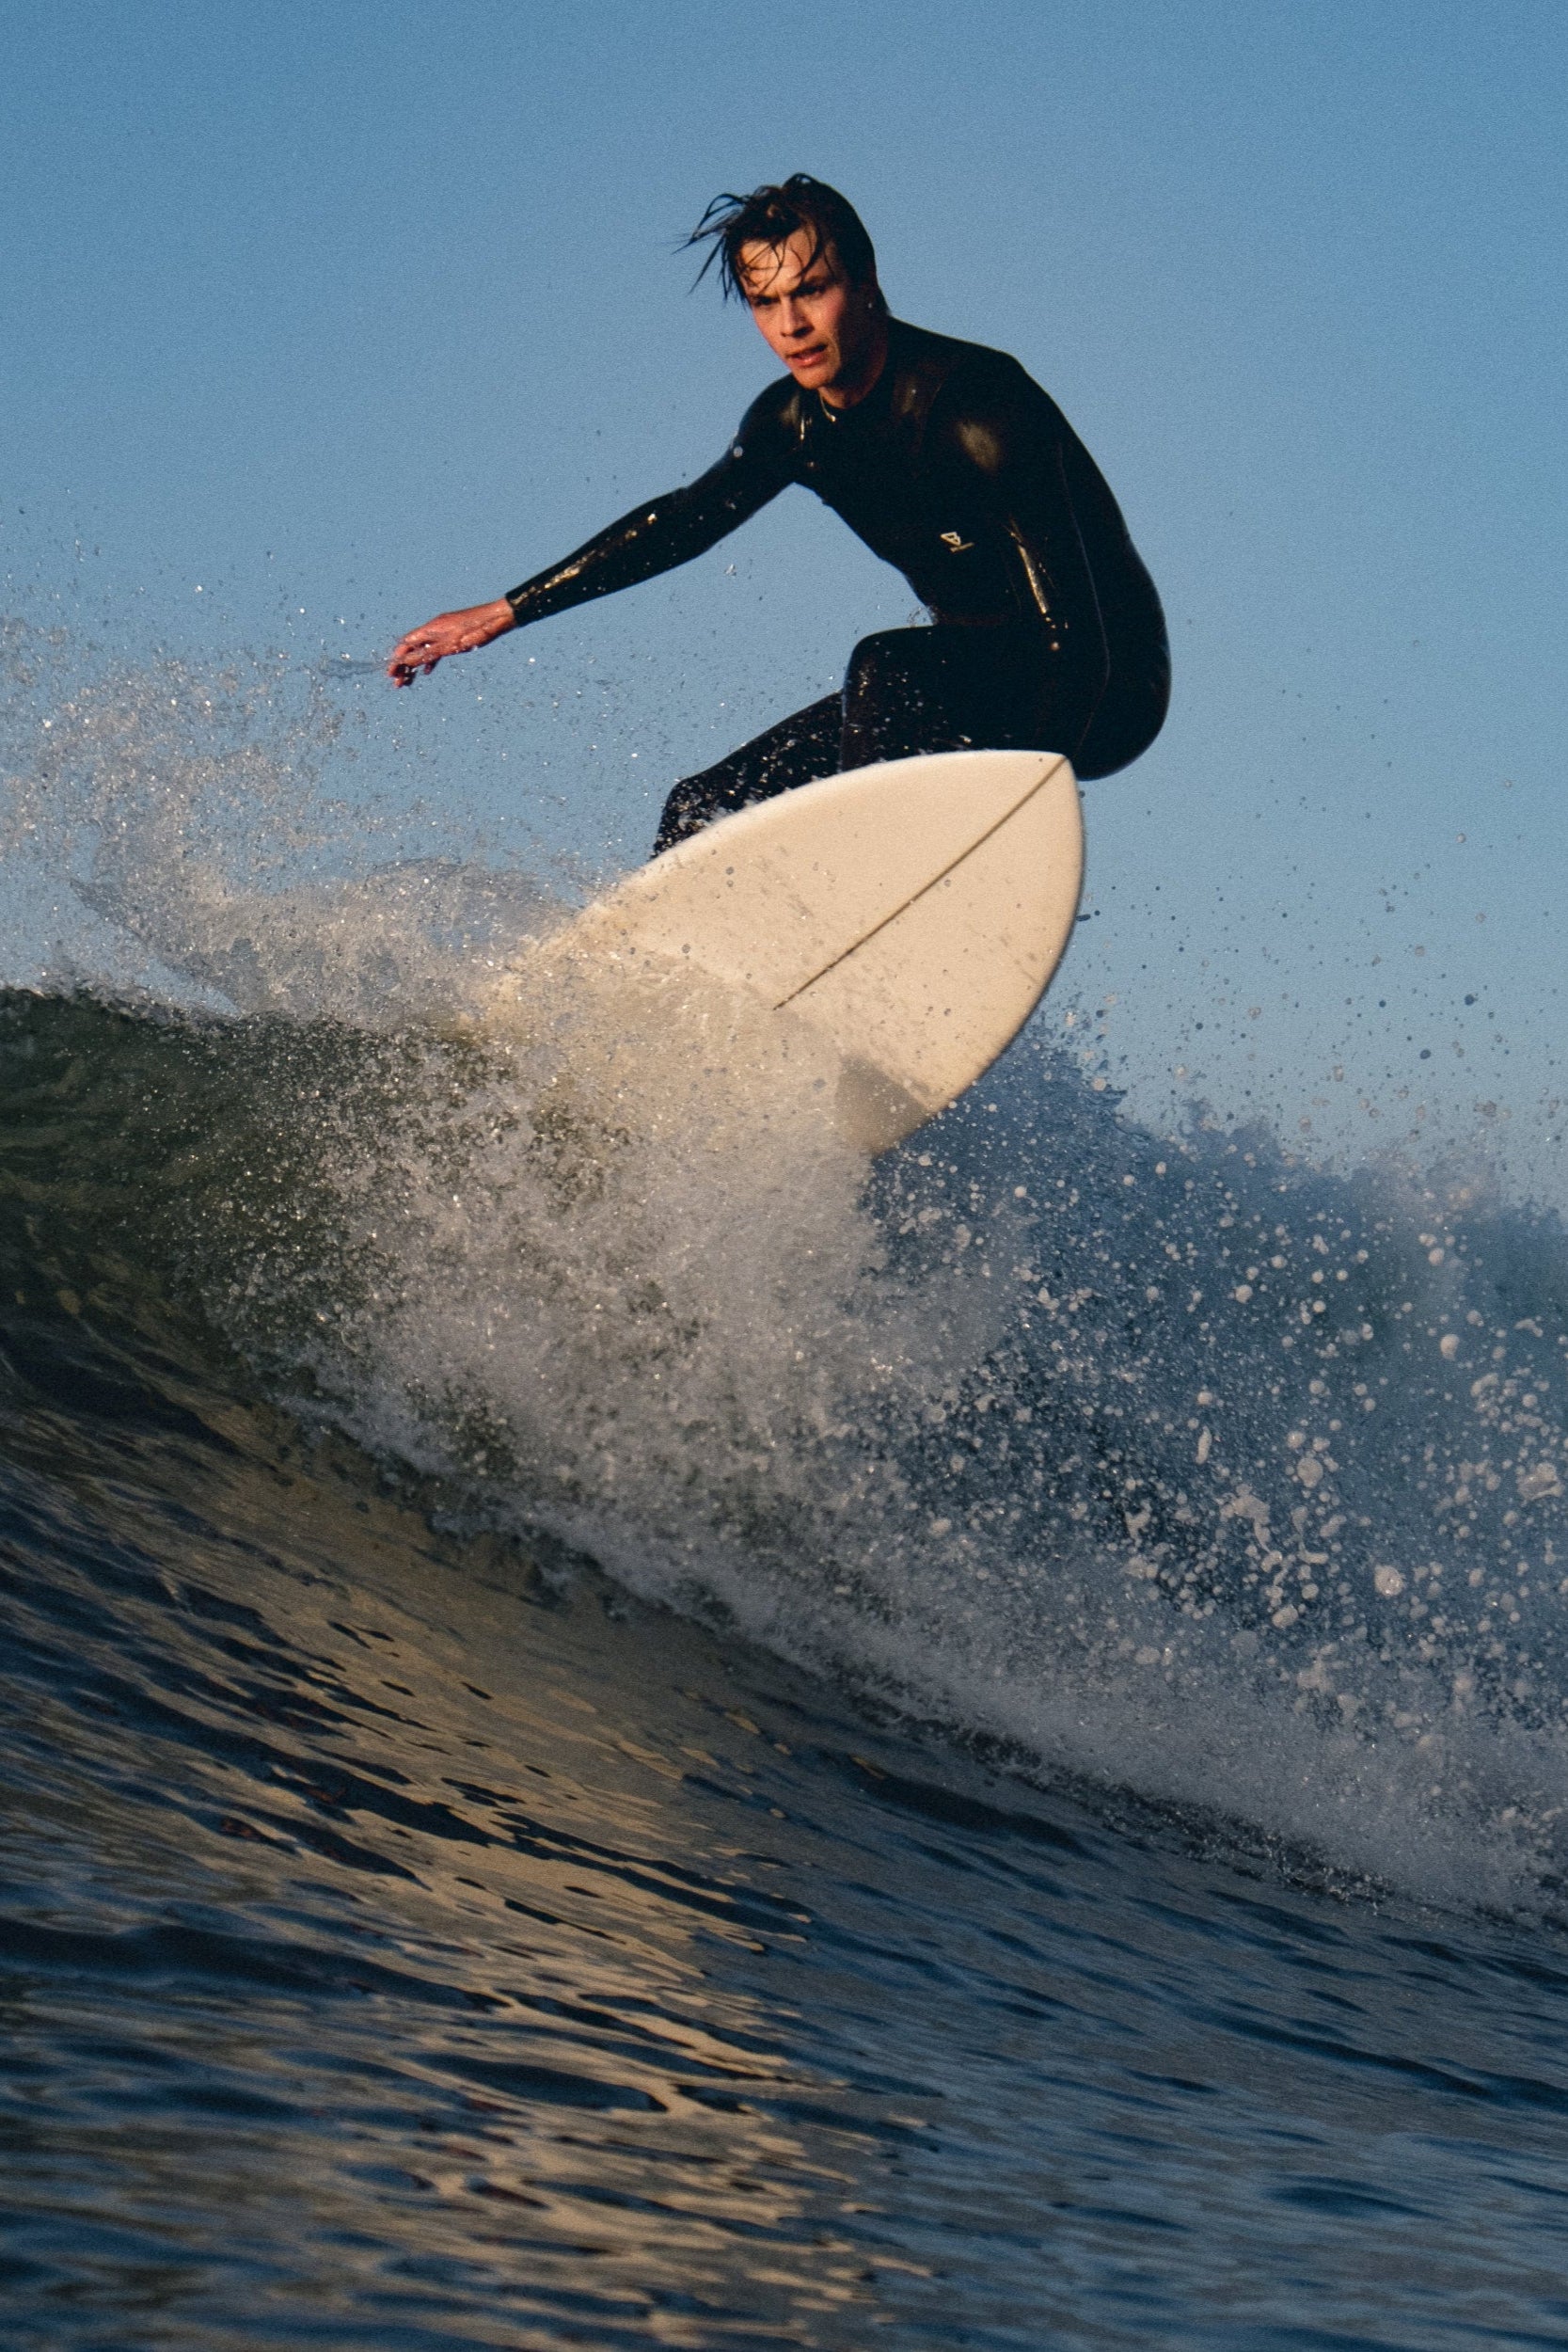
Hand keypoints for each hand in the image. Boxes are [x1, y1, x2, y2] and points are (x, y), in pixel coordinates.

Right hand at [387, 598, 514, 685]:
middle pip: (413, 648)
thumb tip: (404, 662)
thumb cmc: (475, 631)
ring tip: (410, 681)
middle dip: (404, 666)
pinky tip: (429, 671)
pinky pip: (436, 649)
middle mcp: (434, 629)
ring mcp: (444, 632)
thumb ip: (426, 654)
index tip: (391, 674)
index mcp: (430, 629)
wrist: (497, 619)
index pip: (406, 644)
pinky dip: (430, 660)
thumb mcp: (449, 647)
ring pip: (424, 650)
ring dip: (416, 665)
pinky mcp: (454, 636)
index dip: (397, 659)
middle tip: (398, 684)